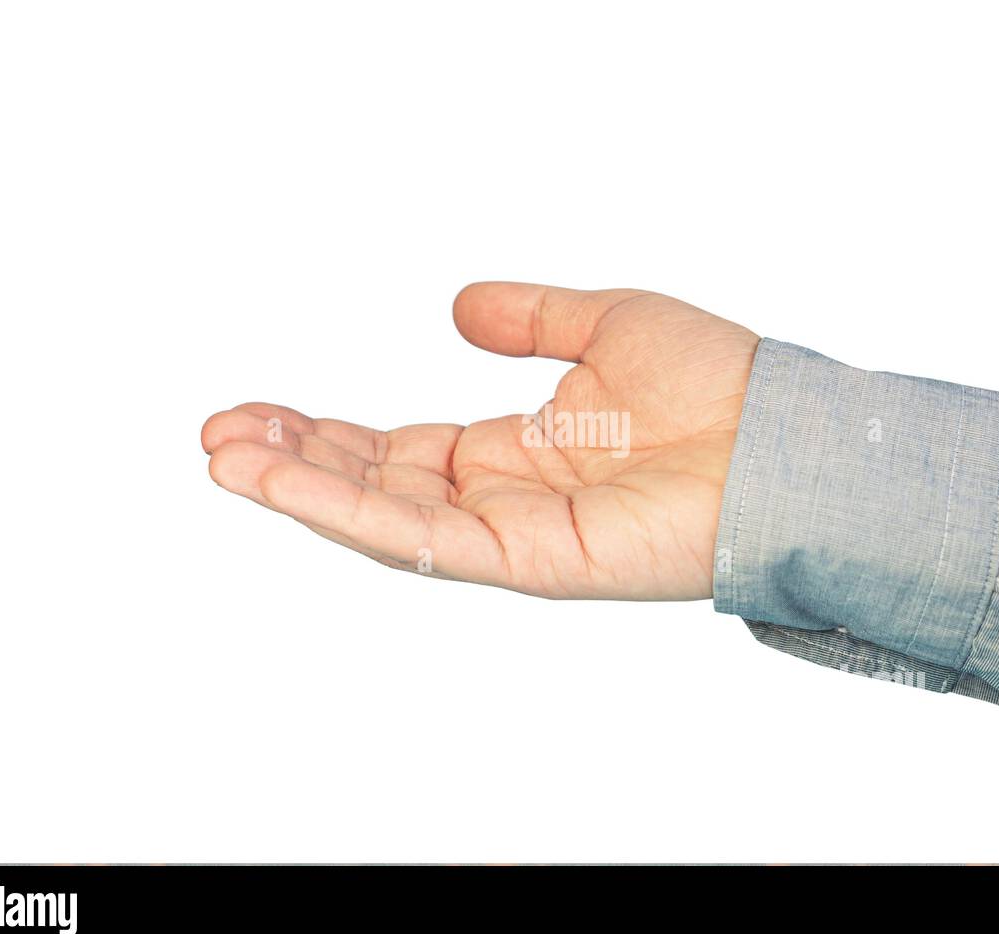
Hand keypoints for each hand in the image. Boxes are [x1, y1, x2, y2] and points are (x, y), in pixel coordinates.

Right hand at [201, 282, 758, 598]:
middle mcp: (505, 499)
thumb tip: (457, 307)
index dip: (327, 431)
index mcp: (516, 452)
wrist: (783, 433)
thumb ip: (529, 318)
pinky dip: (352, 512)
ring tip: (223, 456)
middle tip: (215, 434)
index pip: (400, 450)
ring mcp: (514, 536)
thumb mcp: (605, 323)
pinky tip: (289, 481)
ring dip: (301, 488)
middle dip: (295, 462)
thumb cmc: (717, 384)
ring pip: (386, 519)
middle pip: (377, 487)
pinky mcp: (533, 561)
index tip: (258, 407)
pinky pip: (427, 541)